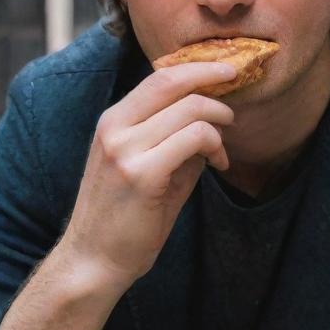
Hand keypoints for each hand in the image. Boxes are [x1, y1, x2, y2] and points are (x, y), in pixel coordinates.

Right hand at [58, 62, 236, 288]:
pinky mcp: (142, 174)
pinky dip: (215, 146)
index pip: (159, 77)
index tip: (226, 71)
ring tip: (222, 150)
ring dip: (219, 124)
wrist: (94, 261)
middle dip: (214, 80)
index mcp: (113, 121)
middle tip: (236, 98)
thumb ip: (173, 137)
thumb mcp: (146, 166)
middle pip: (173, 82)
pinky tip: (219, 164)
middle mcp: (115, 128)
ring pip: (191, 110)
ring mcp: (125, 149)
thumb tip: (211, 115)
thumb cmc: (125, 217)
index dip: (197, 68)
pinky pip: (194, 139)